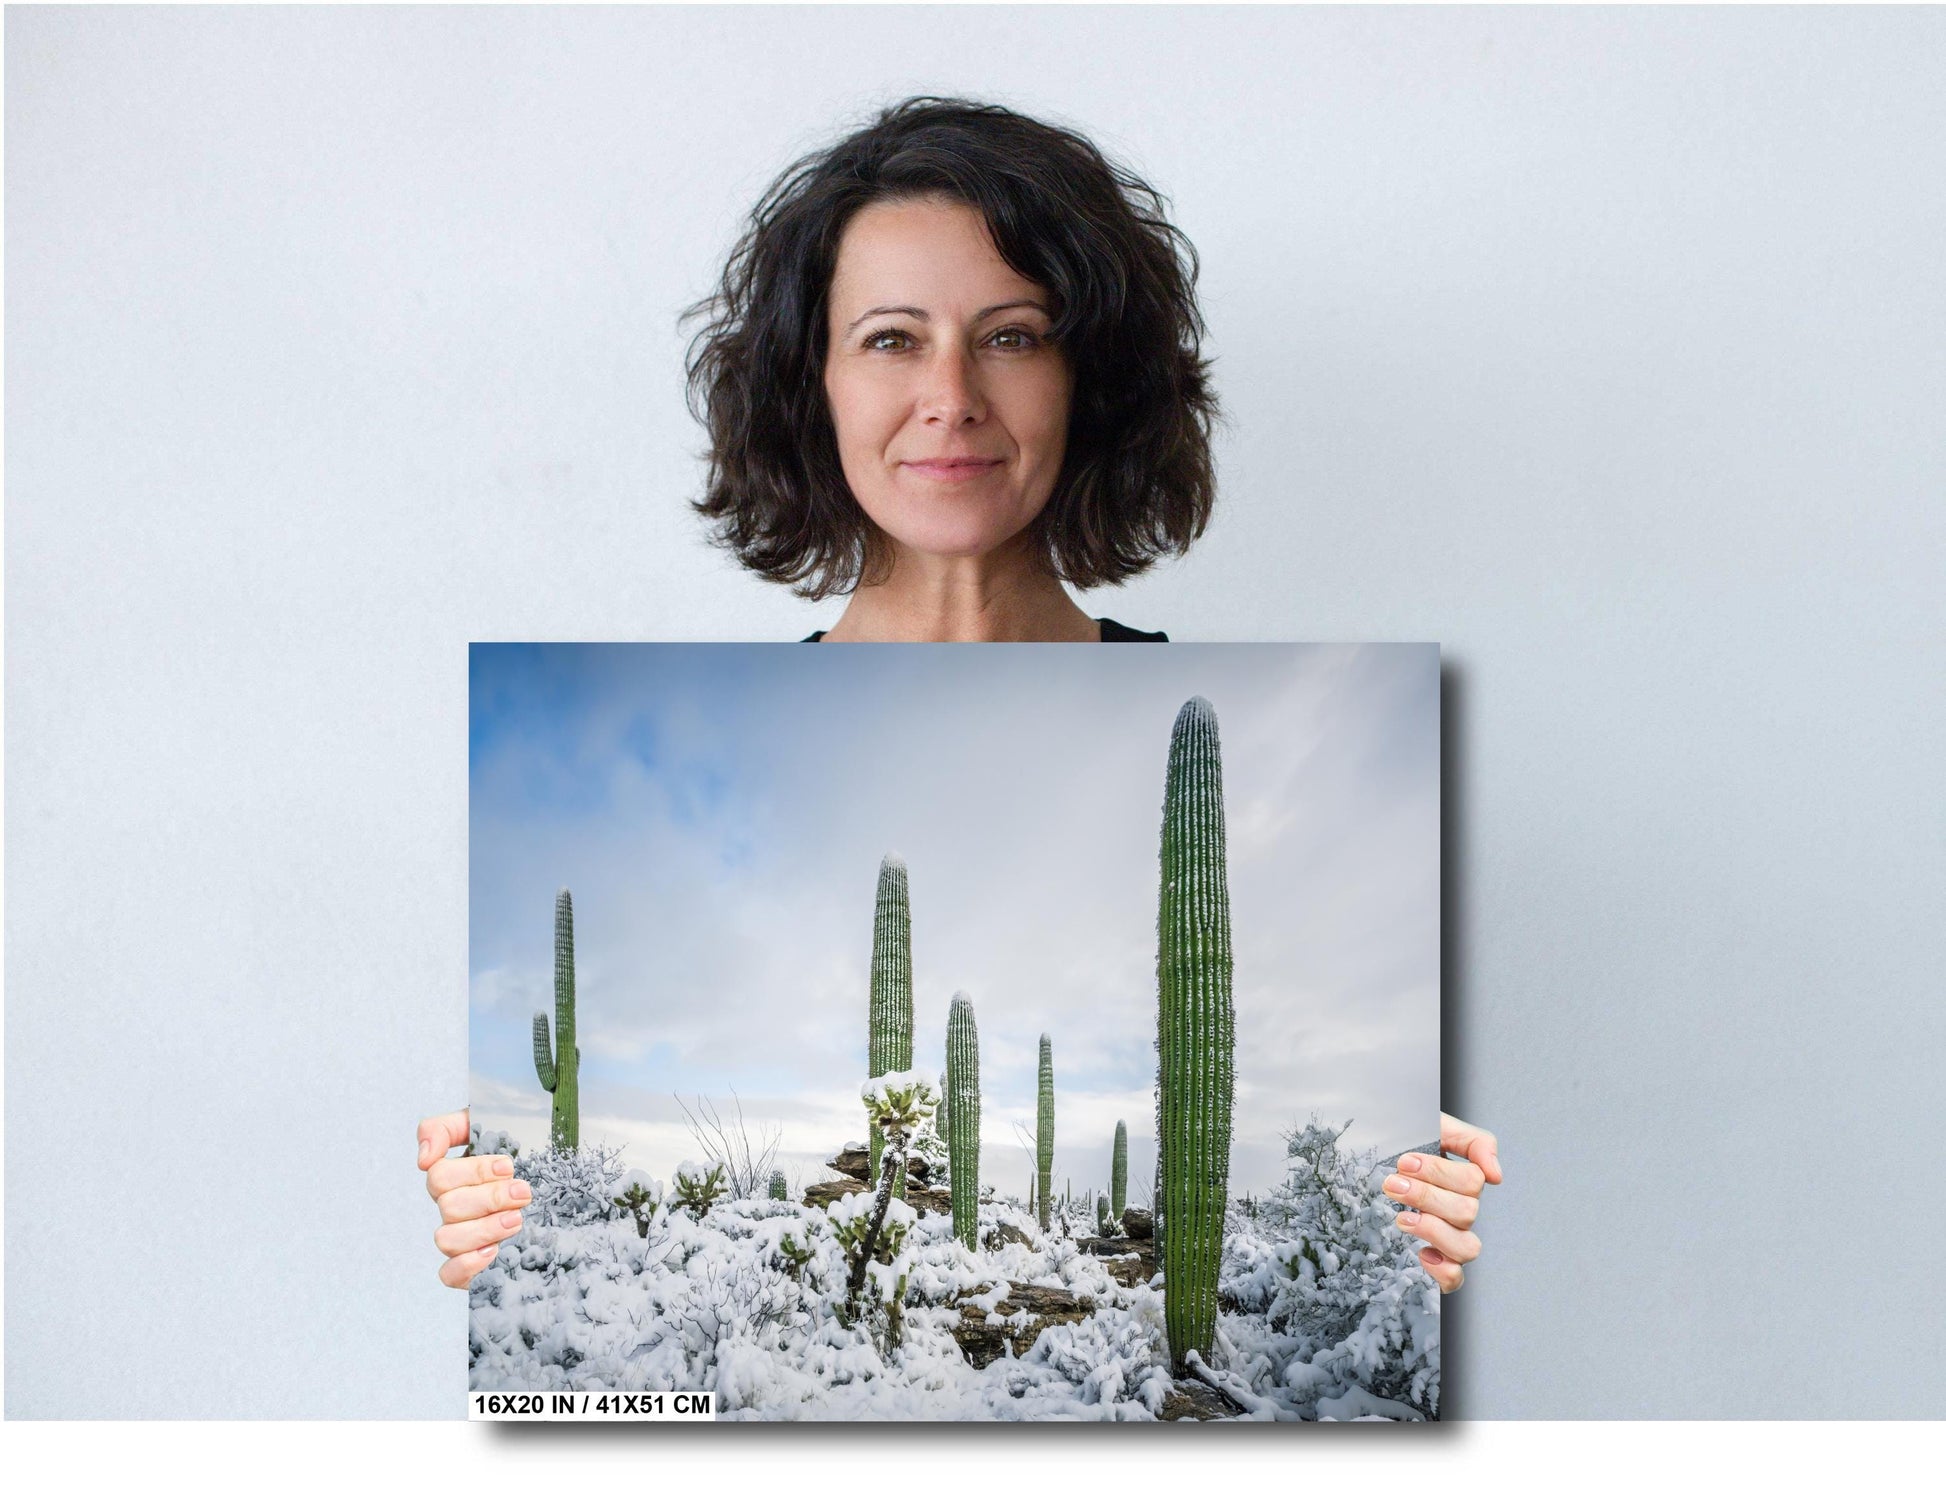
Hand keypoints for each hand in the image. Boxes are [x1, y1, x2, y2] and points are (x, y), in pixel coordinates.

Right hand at [418, 1108, 531, 1289]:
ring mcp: (461, 1238)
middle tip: (523, 1192)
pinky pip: (449, 1274)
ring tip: (517, 1220)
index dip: (473, 1172)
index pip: (439, 1176)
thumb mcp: (489, 1124)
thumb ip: (446, 1128)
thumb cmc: (523, 1150)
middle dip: (489, 1198)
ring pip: (447, 1240)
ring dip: (483, 1229)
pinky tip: (494, 1252)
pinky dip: (467, 1264)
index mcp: (454, 1178)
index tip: (508, 1166)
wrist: (560, 1185)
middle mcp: (453, 1209)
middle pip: (448, 1207)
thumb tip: (423, 1158)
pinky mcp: (471, 1267)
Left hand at [1382, 1111, 1501, 1293]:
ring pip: (1467, 1247)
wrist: (1368, 1152)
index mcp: (1463, 1180)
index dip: (1438, 1172)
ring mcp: (1449, 1236)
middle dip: (1425, 1196)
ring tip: (1402, 1218)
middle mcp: (1460, 1210)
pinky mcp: (1435, 1259)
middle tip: (1393, 1184)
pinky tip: (1422, 1254)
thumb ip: (1474, 1141)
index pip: (1472, 1182)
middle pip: (1467, 1213)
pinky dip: (1444, 1271)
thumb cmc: (1402, 1140)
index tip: (1404, 1162)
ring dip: (1433, 1231)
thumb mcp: (1436, 1125)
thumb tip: (1496, 1176)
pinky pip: (1455, 1278)